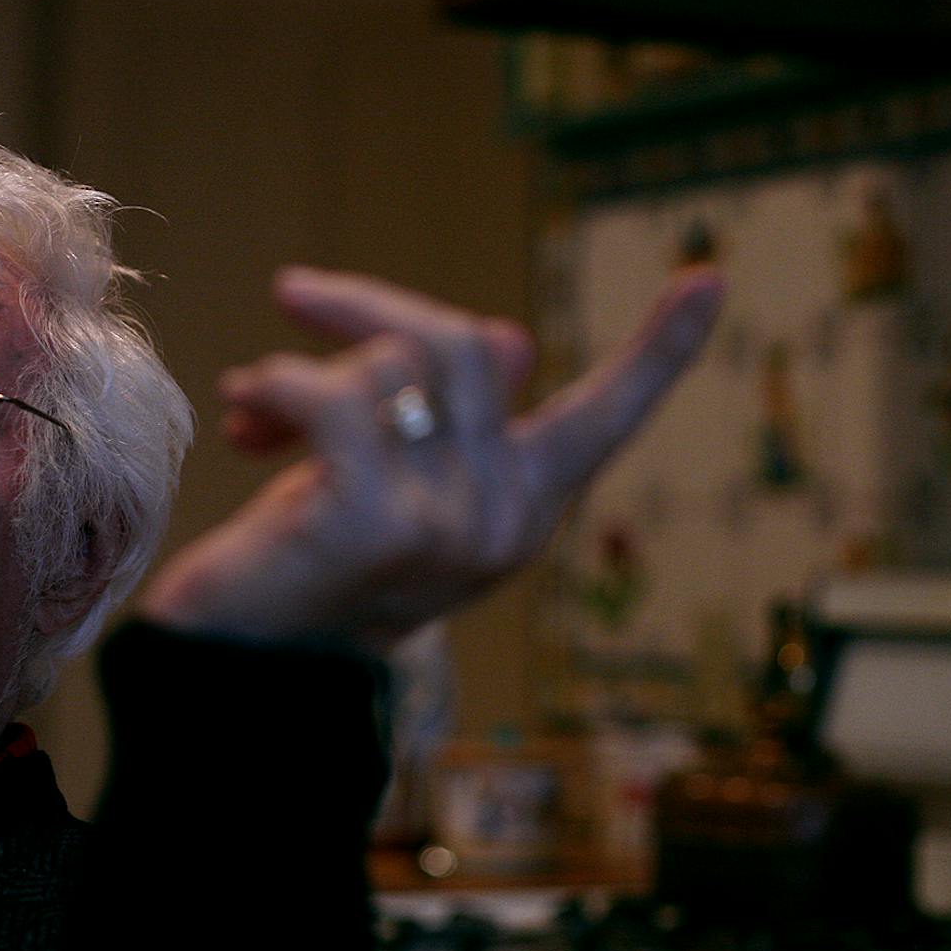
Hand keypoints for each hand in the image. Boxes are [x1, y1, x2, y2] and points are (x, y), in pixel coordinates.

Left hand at [137, 264, 722, 649]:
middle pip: (463, 342)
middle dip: (368, 305)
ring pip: (389, 364)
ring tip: (256, 409)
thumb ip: (451, 415)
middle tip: (294, 294)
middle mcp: (504, 522)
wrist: (240, 672)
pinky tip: (243, 419)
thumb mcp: (398, 481)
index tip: (711, 278)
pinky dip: (273, 387)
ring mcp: (449, 526)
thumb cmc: (314, 562)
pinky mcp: (378, 524)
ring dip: (302, 366)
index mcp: (524, 508)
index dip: (658, 349)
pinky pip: (334, 396)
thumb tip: (511, 340)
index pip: (606, 417)